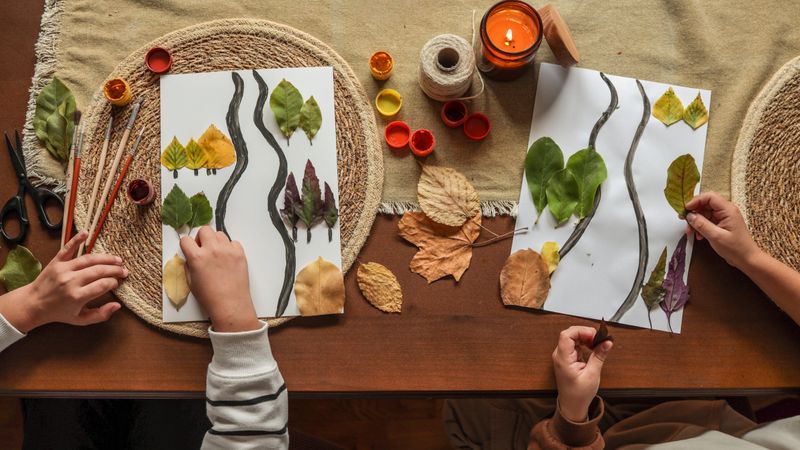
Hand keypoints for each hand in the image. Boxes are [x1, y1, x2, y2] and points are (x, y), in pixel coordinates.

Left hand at [0, 231, 126, 332]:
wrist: (33, 304)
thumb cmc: (59, 313)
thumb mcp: (80, 320)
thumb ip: (100, 315)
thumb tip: (118, 305)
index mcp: (77, 296)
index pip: (103, 285)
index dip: (114, 283)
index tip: (117, 284)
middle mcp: (71, 281)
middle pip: (99, 270)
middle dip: (115, 270)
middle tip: (124, 271)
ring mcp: (63, 269)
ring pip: (89, 259)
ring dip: (106, 258)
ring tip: (117, 260)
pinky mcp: (56, 262)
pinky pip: (68, 249)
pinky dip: (76, 240)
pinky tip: (86, 233)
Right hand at [180, 226, 259, 332]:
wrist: (230, 305)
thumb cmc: (209, 297)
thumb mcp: (191, 282)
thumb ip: (188, 265)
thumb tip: (190, 257)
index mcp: (197, 257)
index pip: (186, 239)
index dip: (186, 244)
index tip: (189, 249)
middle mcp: (213, 250)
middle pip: (204, 230)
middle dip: (201, 238)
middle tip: (203, 249)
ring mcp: (228, 250)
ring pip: (220, 234)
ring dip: (216, 241)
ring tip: (217, 254)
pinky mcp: (240, 253)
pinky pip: (233, 242)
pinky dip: (230, 247)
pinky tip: (228, 258)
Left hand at [552, 326, 612, 421]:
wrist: (572, 405)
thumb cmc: (579, 394)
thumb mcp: (592, 375)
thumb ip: (599, 356)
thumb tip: (607, 342)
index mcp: (563, 359)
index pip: (567, 335)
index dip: (581, 331)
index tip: (595, 335)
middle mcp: (560, 355)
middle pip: (570, 334)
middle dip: (585, 333)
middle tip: (599, 339)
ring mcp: (563, 356)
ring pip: (572, 338)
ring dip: (586, 337)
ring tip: (597, 344)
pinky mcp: (567, 357)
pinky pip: (575, 344)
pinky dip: (584, 343)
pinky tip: (593, 348)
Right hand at [685, 192, 760, 268]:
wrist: (746, 259)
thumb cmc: (735, 248)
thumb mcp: (716, 236)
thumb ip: (702, 224)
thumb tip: (689, 216)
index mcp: (728, 210)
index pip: (709, 197)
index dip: (696, 200)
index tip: (685, 209)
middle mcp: (726, 211)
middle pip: (705, 204)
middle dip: (694, 212)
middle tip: (684, 220)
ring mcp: (723, 217)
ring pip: (704, 213)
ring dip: (695, 221)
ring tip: (691, 232)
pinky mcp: (721, 224)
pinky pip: (707, 220)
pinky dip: (700, 227)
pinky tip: (698, 236)